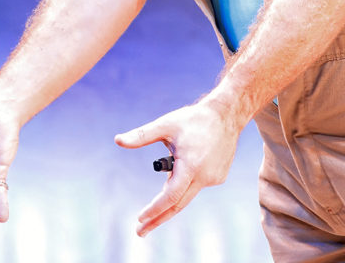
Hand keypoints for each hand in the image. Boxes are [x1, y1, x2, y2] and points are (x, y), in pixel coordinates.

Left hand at [115, 96, 241, 235]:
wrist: (226, 114)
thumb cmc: (194, 119)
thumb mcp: (166, 124)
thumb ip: (142, 135)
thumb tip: (118, 140)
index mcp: (190, 165)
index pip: (170, 197)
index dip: (154, 210)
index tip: (140, 219)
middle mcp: (204, 176)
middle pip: (178, 205)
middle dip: (158, 218)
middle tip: (140, 231)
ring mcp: (214, 178)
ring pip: (188, 193)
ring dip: (173, 193)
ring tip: (175, 160)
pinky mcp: (219, 177)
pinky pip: (198, 184)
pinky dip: (188, 181)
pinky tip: (190, 162)